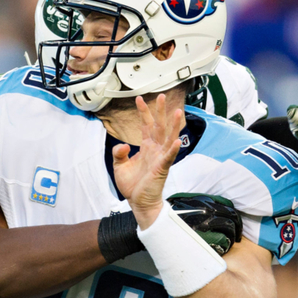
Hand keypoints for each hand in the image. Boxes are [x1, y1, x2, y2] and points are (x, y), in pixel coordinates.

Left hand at [112, 95, 183, 229]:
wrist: (138, 202)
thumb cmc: (132, 185)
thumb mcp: (119, 166)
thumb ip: (119, 153)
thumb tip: (123, 144)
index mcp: (146, 147)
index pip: (146, 126)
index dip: (143, 112)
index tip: (139, 99)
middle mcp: (155, 150)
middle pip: (159, 127)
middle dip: (160, 111)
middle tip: (162, 96)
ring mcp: (160, 158)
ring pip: (168, 138)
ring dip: (173, 125)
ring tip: (177, 112)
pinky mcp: (161, 169)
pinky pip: (168, 157)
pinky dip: (173, 149)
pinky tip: (177, 141)